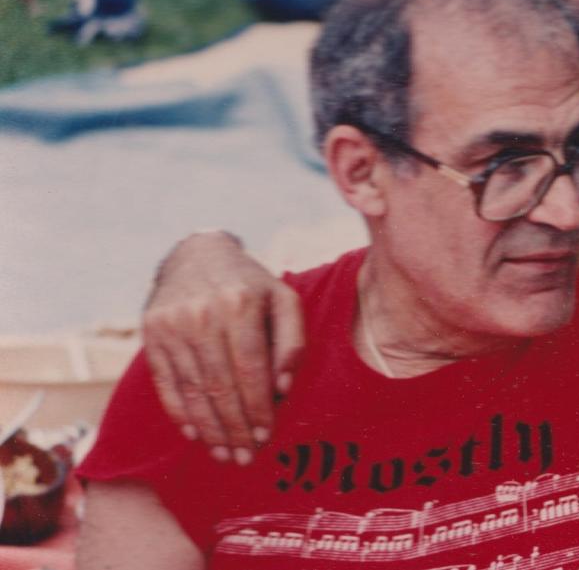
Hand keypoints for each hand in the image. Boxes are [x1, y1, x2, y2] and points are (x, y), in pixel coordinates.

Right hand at [142, 231, 304, 463]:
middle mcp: (202, 315)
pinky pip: (167, 384)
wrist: (197, 255)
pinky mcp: (152, 334)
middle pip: (220, 386)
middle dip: (234, 428)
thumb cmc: (250, 285)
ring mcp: (172, 325)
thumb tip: (283, 389)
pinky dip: (181, 413)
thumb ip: (292, 341)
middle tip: (245, 457)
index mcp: (240, 304)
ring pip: (193, 390)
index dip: (258, 408)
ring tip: (224, 454)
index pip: (251, 370)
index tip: (265, 437)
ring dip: (209, 429)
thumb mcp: (283, 299)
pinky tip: (196, 434)